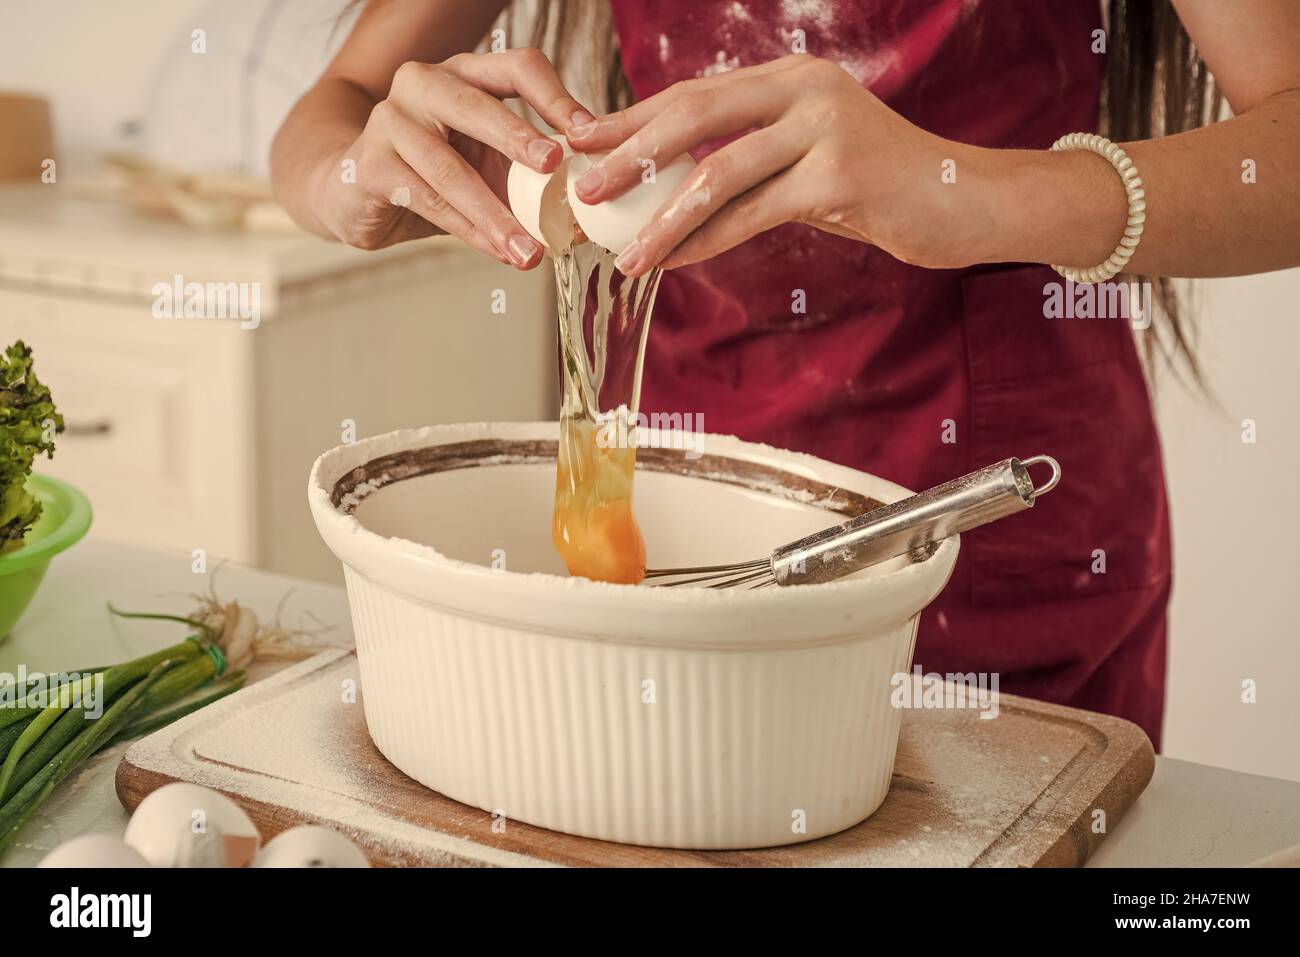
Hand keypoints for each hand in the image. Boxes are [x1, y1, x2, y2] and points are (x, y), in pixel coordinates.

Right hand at [313, 49, 592, 266]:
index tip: (588, 135)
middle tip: (555, 167)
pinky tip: (497, 251)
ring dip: (496, 214)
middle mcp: (424, 84)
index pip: (517, 67)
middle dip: (519, 138)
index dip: (555, 97)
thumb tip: (596, 210)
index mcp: (465, 74)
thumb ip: (531, 174)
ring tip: (531, 252)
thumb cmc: (433, 175)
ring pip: (451, 168)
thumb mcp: (487, 165)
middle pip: (478, 104)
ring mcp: (391, 120)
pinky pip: (427, 200)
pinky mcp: (371, 163)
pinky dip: (468, 230)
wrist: (353, 192)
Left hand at [566, 54, 986, 275]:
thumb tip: (678, 184)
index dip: (633, 118)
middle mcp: (804, 90)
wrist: (962, 201)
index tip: (582, 142)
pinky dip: (708, 242)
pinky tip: (675, 263)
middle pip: (694, 117)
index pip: (694, 94)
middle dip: (630, 154)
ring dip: (662, 218)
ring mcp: (824, 130)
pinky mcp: (840, 178)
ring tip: (624, 254)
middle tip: (582, 189)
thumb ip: (754, 158)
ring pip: (719, 173)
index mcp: (790, 78)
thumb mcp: (810, 157)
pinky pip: (754, 215)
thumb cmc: (880, 186)